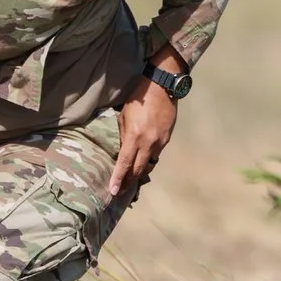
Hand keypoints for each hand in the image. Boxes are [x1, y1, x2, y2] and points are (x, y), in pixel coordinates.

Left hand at [109, 74, 179, 199]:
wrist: (162, 88)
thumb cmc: (138, 99)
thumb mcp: (123, 116)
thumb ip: (123, 136)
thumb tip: (121, 150)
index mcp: (134, 137)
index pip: (125, 163)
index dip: (119, 179)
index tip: (113, 191)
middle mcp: (148, 143)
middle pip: (138, 170)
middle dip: (129, 182)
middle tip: (120, 191)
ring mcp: (159, 143)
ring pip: (149, 165)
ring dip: (139, 174)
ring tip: (131, 181)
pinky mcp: (167, 140)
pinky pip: (156, 156)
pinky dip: (148, 162)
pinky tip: (142, 164)